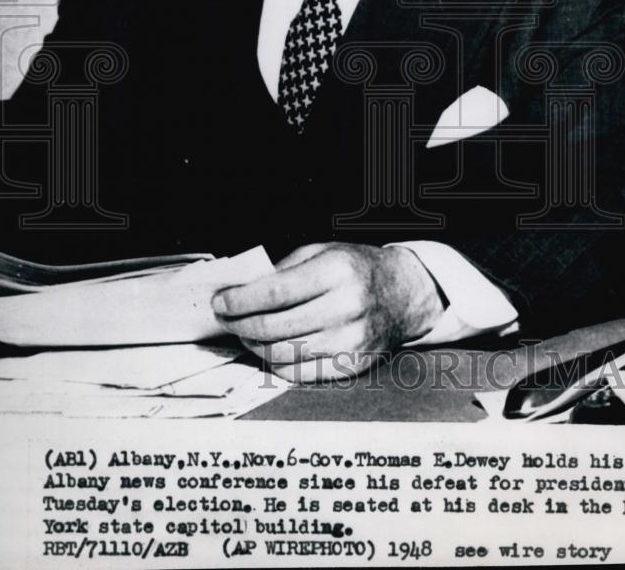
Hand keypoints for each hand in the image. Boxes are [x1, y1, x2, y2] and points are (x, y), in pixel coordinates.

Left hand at [211, 243, 444, 381]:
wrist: (403, 294)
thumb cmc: (358, 269)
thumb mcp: (323, 251)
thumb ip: (283, 268)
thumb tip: (240, 289)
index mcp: (337, 271)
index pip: (275, 292)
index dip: (240, 301)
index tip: (221, 302)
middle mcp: (346, 307)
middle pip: (274, 327)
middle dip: (240, 324)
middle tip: (226, 319)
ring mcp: (350, 342)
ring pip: (283, 354)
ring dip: (254, 346)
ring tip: (244, 333)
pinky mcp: (351, 366)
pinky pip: (299, 374)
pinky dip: (275, 364)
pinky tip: (268, 349)